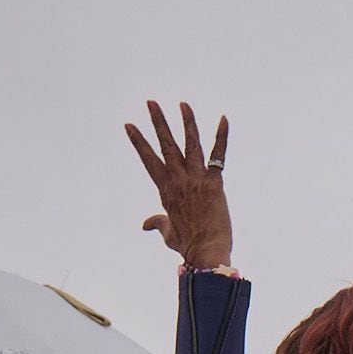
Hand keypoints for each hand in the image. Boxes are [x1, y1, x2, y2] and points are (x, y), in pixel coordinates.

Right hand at [124, 102, 233, 270]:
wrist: (206, 251)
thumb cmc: (187, 244)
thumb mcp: (167, 232)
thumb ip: (156, 222)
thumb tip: (144, 223)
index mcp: (165, 190)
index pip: (148, 159)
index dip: (138, 141)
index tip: (129, 125)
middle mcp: (178, 180)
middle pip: (166, 145)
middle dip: (157, 122)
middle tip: (150, 102)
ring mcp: (196, 179)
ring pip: (190, 144)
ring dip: (186, 122)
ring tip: (182, 104)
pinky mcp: (214, 183)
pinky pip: (219, 155)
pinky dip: (222, 137)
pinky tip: (223, 119)